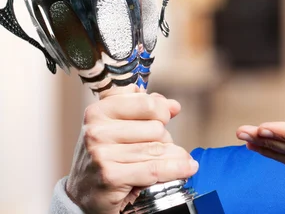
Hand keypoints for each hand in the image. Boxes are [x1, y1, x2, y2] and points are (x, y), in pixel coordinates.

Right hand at [65, 88, 198, 213]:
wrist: (84, 194)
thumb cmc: (106, 156)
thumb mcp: (118, 126)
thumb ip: (144, 109)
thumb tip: (173, 106)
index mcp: (98, 112)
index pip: (146, 103)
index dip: (162, 110)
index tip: (166, 117)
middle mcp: (97, 131)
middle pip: (156, 128)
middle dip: (165, 139)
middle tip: (158, 148)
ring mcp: (102, 154)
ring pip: (158, 148)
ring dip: (175, 156)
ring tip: (178, 160)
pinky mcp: (111, 176)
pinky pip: (155, 169)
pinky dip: (175, 169)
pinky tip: (188, 168)